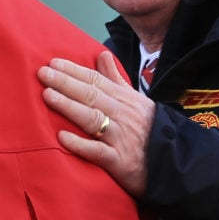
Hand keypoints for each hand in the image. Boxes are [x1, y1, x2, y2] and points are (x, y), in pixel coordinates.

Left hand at [38, 51, 153, 197]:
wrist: (176, 165)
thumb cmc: (151, 131)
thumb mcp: (136, 101)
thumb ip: (115, 79)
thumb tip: (102, 54)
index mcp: (124, 99)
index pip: (96, 80)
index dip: (74, 71)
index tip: (53, 62)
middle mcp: (122, 115)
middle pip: (91, 95)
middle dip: (66, 83)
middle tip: (42, 73)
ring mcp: (121, 138)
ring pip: (93, 118)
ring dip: (69, 106)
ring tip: (48, 96)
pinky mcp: (120, 162)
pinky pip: (98, 151)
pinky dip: (80, 144)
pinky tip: (62, 137)